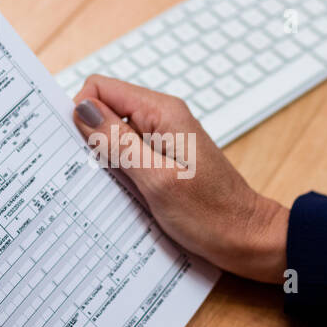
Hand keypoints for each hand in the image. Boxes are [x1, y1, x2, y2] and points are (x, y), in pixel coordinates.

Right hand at [71, 74, 287, 283]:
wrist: (247, 239)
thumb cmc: (211, 214)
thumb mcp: (156, 179)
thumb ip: (118, 142)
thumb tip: (82, 109)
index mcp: (162, 112)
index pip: (101, 88)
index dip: (82, 113)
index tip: (79, 149)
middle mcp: (162, 119)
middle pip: (106, 109)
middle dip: (89, 137)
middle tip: (93, 174)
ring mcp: (164, 139)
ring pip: (114, 134)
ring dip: (103, 158)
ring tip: (113, 188)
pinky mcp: (164, 160)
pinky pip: (128, 154)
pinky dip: (118, 171)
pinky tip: (124, 194)